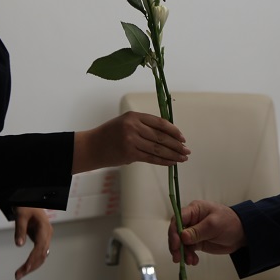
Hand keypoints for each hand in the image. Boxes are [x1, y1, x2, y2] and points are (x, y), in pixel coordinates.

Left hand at [13, 207, 52, 279]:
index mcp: (45, 227)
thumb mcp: (21, 215)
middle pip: (42, 254)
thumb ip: (20, 229)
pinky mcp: (41, 239)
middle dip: (31, 266)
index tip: (26, 268)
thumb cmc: (26, 206)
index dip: (33, 258)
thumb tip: (19, 245)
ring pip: (42, 256)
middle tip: (18, 276)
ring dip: (32, 266)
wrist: (30, 201)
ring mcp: (45, 237)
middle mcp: (47, 234)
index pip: (40, 246)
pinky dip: (33, 261)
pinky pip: (39, 253)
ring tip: (19, 275)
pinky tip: (25, 268)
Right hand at [72, 111, 189, 173]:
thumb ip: (143, 126)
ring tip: (182, 158)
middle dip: (176, 145)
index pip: (160, 123)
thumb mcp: (125, 122)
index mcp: (134, 116)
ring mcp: (131, 140)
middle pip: (161, 137)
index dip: (173, 130)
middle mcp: (133, 126)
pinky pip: (151, 158)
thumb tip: (167, 135)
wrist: (92, 147)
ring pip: (158, 149)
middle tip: (187, 150)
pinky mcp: (129, 154)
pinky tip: (171, 163)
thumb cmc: (110, 134)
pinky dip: (163, 161)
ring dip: (173, 155)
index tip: (182, 138)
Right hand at [168, 199, 245, 264]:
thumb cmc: (229, 222)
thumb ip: (198, 231)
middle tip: (178, 257)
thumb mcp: (214, 225)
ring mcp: (193, 232)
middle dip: (175, 245)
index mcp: (194, 210)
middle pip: (176, 232)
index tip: (175, 244)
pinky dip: (189, 256)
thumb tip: (182, 236)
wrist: (241, 234)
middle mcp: (191, 220)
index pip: (178, 218)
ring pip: (181, 243)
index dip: (174, 231)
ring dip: (183, 253)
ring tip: (190, 261)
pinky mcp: (197, 242)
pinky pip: (188, 249)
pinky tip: (194, 261)